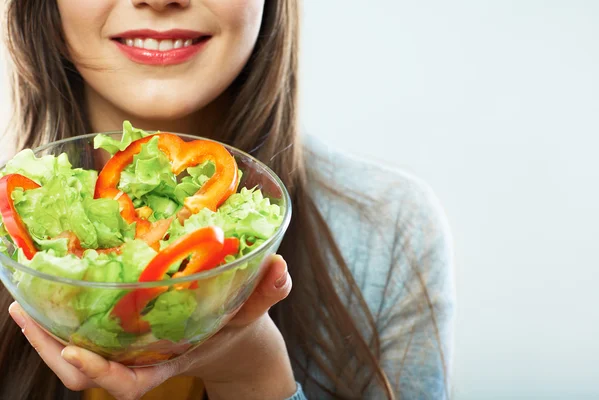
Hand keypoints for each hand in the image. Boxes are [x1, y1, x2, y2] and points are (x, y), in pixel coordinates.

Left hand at [8, 254, 296, 399]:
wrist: (229, 338)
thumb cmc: (237, 327)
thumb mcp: (252, 312)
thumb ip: (267, 293)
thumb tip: (280, 268)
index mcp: (169, 362)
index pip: (129, 383)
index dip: (100, 374)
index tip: (74, 350)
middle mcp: (142, 360)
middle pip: (88, 371)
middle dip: (53, 349)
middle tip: (26, 314)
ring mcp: (130, 349)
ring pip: (80, 355)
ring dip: (47, 334)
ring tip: (23, 304)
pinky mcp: (124, 334)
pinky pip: (88, 333)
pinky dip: (65, 319)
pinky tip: (50, 293)